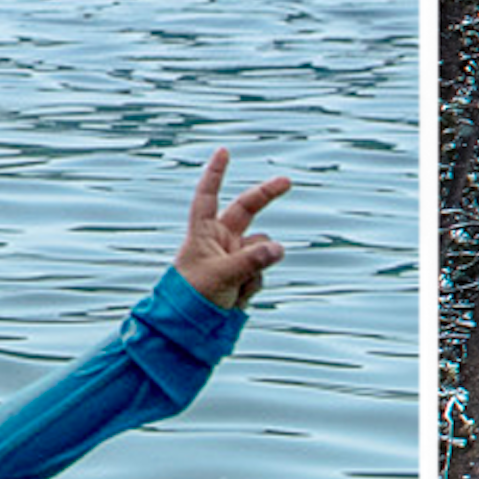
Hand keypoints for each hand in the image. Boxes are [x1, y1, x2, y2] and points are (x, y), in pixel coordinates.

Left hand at [176, 149, 290, 310]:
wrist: (191, 326)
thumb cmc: (194, 296)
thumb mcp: (222, 275)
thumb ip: (251, 260)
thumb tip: (279, 248)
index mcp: (203, 232)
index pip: (208, 196)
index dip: (216, 174)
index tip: (223, 151)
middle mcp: (220, 239)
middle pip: (247, 210)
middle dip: (267, 196)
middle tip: (288, 181)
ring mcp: (234, 256)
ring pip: (261, 250)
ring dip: (254, 268)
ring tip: (235, 287)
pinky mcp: (245, 274)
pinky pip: (261, 273)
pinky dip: (252, 285)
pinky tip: (236, 298)